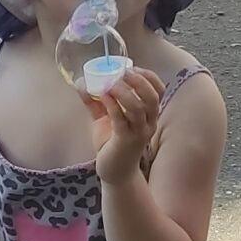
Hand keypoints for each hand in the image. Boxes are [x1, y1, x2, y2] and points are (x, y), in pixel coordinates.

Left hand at [86, 64, 166, 186]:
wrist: (114, 172)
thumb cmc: (112, 144)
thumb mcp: (104, 119)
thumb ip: (95, 101)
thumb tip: (81, 83)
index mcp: (149, 115)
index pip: (159, 91)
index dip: (148, 77)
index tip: (132, 68)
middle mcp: (148, 123)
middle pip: (152, 96)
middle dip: (138, 81)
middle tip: (122, 73)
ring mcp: (139, 133)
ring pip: (138, 107)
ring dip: (124, 91)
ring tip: (109, 84)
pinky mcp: (125, 141)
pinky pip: (121, 119)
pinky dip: (112, 104)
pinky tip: (102, 95)